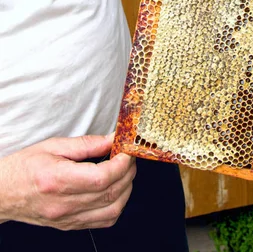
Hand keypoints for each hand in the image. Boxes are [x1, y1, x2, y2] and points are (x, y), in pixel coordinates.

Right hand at [0, 134, 135, 229]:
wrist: (3, 192)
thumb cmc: (24, 167)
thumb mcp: (53, 145)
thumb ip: (85, 144)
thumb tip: (111, 140)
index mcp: (58, 180)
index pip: (102, 178)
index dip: (121, 164)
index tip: (126, 151)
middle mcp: (64, 204)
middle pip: (111, 193)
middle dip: (128, 173)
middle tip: (128, 157)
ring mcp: (67, 218)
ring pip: (112, 211)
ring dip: (126, 190)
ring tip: (123, 172)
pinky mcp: (70, 226)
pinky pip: (103, 221)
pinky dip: (116, 205)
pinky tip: (114, 189)